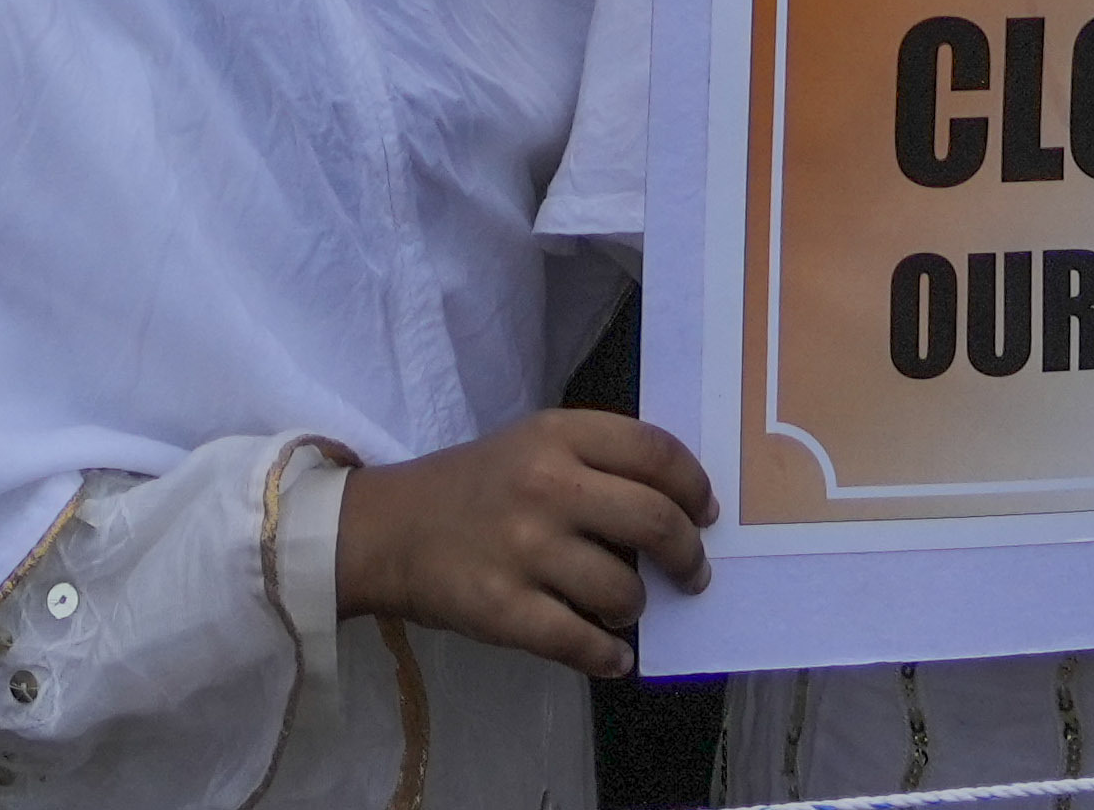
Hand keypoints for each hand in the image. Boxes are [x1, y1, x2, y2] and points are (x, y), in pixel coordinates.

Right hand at [330, 408, 711, 675]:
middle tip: (693, 573)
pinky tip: (612, 657)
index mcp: (557, 435)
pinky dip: (609, 658)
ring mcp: (524, 550)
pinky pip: (582, 644)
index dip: (694, 486)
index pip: (655, 451)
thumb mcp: (533, 444)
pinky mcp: (504, 610)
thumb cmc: (476, 486)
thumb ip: (598, 461)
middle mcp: (546, 486)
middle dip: (688, 556)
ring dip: (637, 608)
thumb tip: (678, 507)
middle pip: (654, 522)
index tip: (705, 513)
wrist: (389, 529)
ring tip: (624, 608)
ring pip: (624, 591)